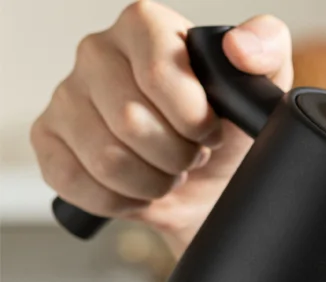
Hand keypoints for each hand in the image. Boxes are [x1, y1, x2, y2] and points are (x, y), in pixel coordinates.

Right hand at [30, 1, 292, 254]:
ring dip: (152, 182)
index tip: (211, 131)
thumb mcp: (261, 93)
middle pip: (130, 121)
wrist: (211, 192)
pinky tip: (138, 188)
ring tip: (168, 171)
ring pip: (107, 158)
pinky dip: (120, 200)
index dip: (193, 119)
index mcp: (145, 28)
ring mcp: (68, 97)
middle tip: (191, 155)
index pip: (158, 72)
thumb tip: (239, 48)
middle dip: (177, 156)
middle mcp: (98, 53)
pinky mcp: (50, 141)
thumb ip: (267, 50)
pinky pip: (77, 182)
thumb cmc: (231, 138)